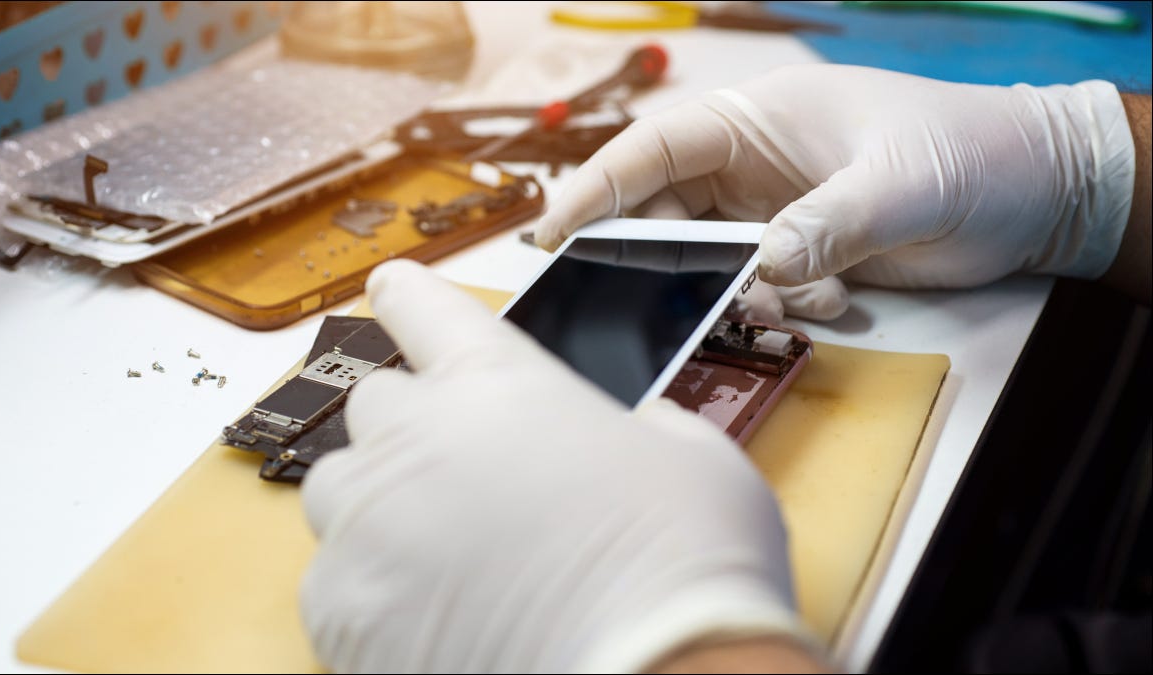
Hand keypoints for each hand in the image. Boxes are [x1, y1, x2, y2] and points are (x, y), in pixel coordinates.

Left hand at [300, 260, 814, 672]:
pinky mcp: (344, 607)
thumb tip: (636, 436)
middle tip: (464, 474)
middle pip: (376, 403)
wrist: (653, 674)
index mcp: (497, 381)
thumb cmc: (684, 562)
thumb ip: (641, 425)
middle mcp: (417, 436)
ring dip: (380, 504)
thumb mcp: (694, 457)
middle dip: (412, 428)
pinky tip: (428, 612)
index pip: (424, 307)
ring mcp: (370, 522)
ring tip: (440, 549)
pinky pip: (332, 578)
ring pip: (340, 489)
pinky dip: (370, 589)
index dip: (406, 296)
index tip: (388, 290)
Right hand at [537, 64, 1133, 290]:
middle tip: (649, 305)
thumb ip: (826, 223)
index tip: (552, 236)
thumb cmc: (969, 153)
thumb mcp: (898, 184)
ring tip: (796, 300)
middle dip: (660, 261)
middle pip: (664, 213)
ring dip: (735, 294)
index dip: (597, 191)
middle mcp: (749, 163)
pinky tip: (833, 300)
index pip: (654, 148)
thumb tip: (761, 267)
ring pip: (706, 261)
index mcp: (756, 119)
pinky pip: (752, 290)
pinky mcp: (796, 252)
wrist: (1034, 192)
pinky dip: (778, 308)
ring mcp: (770, 210)